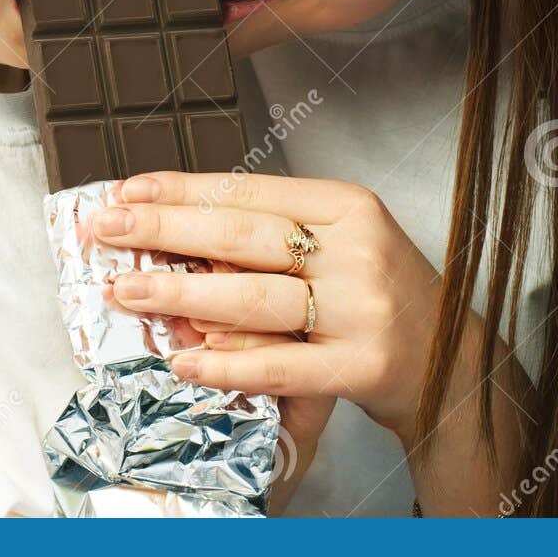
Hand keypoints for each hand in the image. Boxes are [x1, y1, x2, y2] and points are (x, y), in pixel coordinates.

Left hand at [95, 172, 534, 514]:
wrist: (451, 362)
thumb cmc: (376, 295)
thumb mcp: (338, 241)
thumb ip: (272, 231)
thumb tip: (174, 225)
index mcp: (348, 205)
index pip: (249, 190)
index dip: (181, 190)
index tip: (124, 192)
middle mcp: (359, 249)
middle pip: (243, 236)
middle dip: (165, 230)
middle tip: (106, 231)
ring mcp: (363, 309)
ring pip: (255, 298)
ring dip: (181, 294)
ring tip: (126, 290)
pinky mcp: (364, 365)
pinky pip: (281, 365)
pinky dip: (227, 364)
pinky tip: (183, 359)